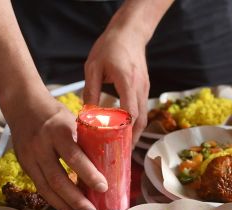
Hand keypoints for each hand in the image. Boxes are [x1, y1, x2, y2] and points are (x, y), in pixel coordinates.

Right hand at [6, 99, 106, 209]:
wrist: (23, 105)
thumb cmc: (55, 114)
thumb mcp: (73, 120)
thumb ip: (86, 140)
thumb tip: (110, 161)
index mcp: (58, 131)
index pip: (74, 156)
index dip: (89, 174)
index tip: (103, 187)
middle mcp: (41, 146)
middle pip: (59, 179)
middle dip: (77, 200)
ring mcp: (30, 158)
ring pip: (47, 189)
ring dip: (66, 206)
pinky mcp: (25, 166)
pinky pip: (40, 188)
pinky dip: (55, 201)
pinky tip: (67, 208)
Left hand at [83, 26, 149, 142]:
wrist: (130, 32)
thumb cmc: (109, 47)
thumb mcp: (93, 67)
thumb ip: (90, 90)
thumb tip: (86, 113)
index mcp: (126, 81)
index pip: (130, 111)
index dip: (125, 130)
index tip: (117, 145)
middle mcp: (139, 88)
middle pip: (140, 120)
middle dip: (132, 140)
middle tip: (121, 156)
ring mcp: (145, 89)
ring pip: (143, 118)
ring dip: (135, 135)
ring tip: (123, 150)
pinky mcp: (144, 89)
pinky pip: (142, 111)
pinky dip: (135, 124)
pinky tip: (126, 133)